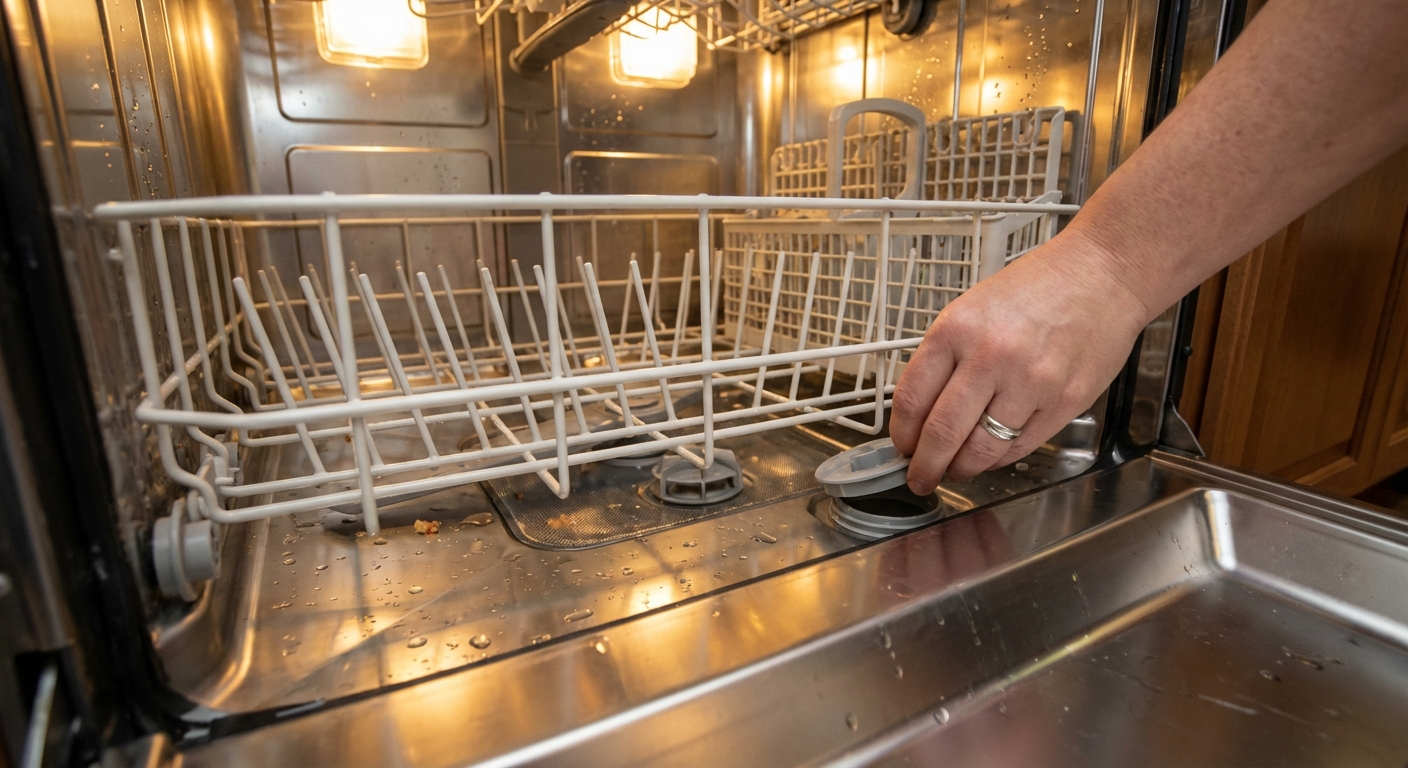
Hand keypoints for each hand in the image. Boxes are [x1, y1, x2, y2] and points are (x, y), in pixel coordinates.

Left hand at [890, 230, 1152, 493]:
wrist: (1103, 272)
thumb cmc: (1039, 286)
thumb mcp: (974, 308)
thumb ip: (947, 357)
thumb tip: (921, 411)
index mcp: (957, 329)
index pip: (912, 398)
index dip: (901, 434)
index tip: (902, 446)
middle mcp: (990, 357)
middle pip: (942, 433)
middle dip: (926, 466)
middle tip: (920, 477)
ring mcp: (1031, 382)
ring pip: (981, 449)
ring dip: (963, 468)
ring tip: (957, 470)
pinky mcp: (1065, 402)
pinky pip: (1020, 446)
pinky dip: (1000, 459)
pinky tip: (992, 456)